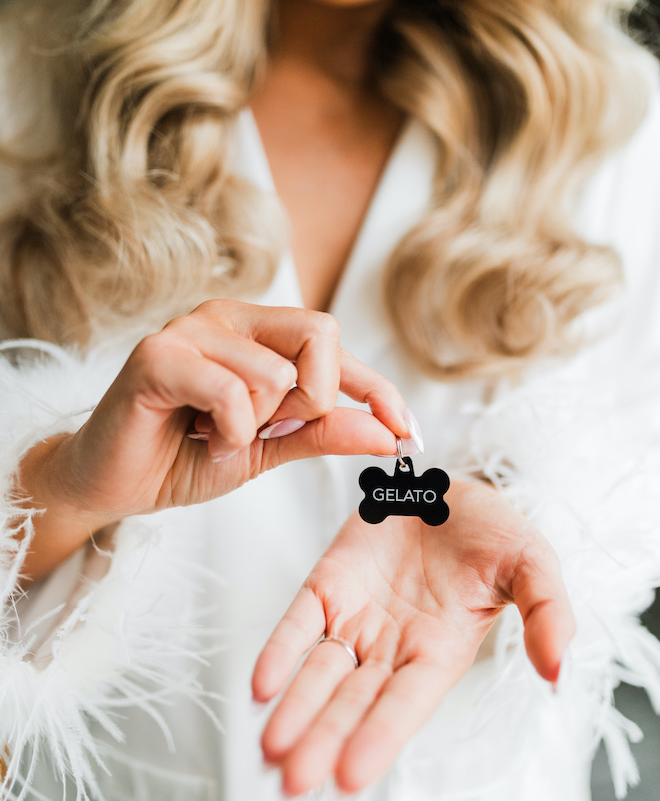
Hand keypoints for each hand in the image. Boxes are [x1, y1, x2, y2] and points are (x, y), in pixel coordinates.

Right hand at [19, 299, 407, 579]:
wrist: (115, 483)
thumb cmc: (185, 455)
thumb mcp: (270, 448)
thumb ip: (323, 432)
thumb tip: (387, 434)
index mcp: (258, 331)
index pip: (335, 345)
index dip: (378, 389)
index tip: (407, 431)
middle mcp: (228, 317)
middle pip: (319, 335)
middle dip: (313, 401)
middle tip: (272, 431)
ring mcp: (191, 329)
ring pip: (276, 374)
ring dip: (257, 427)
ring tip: (217, 437)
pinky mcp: (158, 355)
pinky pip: (231, 392)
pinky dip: (229, 431)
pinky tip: (201, 440)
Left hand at [252, 479, 575, 795]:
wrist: (448, 486)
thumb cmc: (492, 532)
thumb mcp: (532, 564)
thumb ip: (547, 613)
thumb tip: (557, 672)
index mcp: (440, 651)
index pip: (405, 704)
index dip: (379, 737)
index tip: (349, 776)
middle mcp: (392, 646)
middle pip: (352, 701)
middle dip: (322, 740)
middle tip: (293, 782)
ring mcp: (356, 617)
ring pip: (320, 671)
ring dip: (294, 709)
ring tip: (268, 749)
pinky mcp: (329, 584)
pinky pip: (299, 622)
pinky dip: (279, 651)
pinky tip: (260, 685)